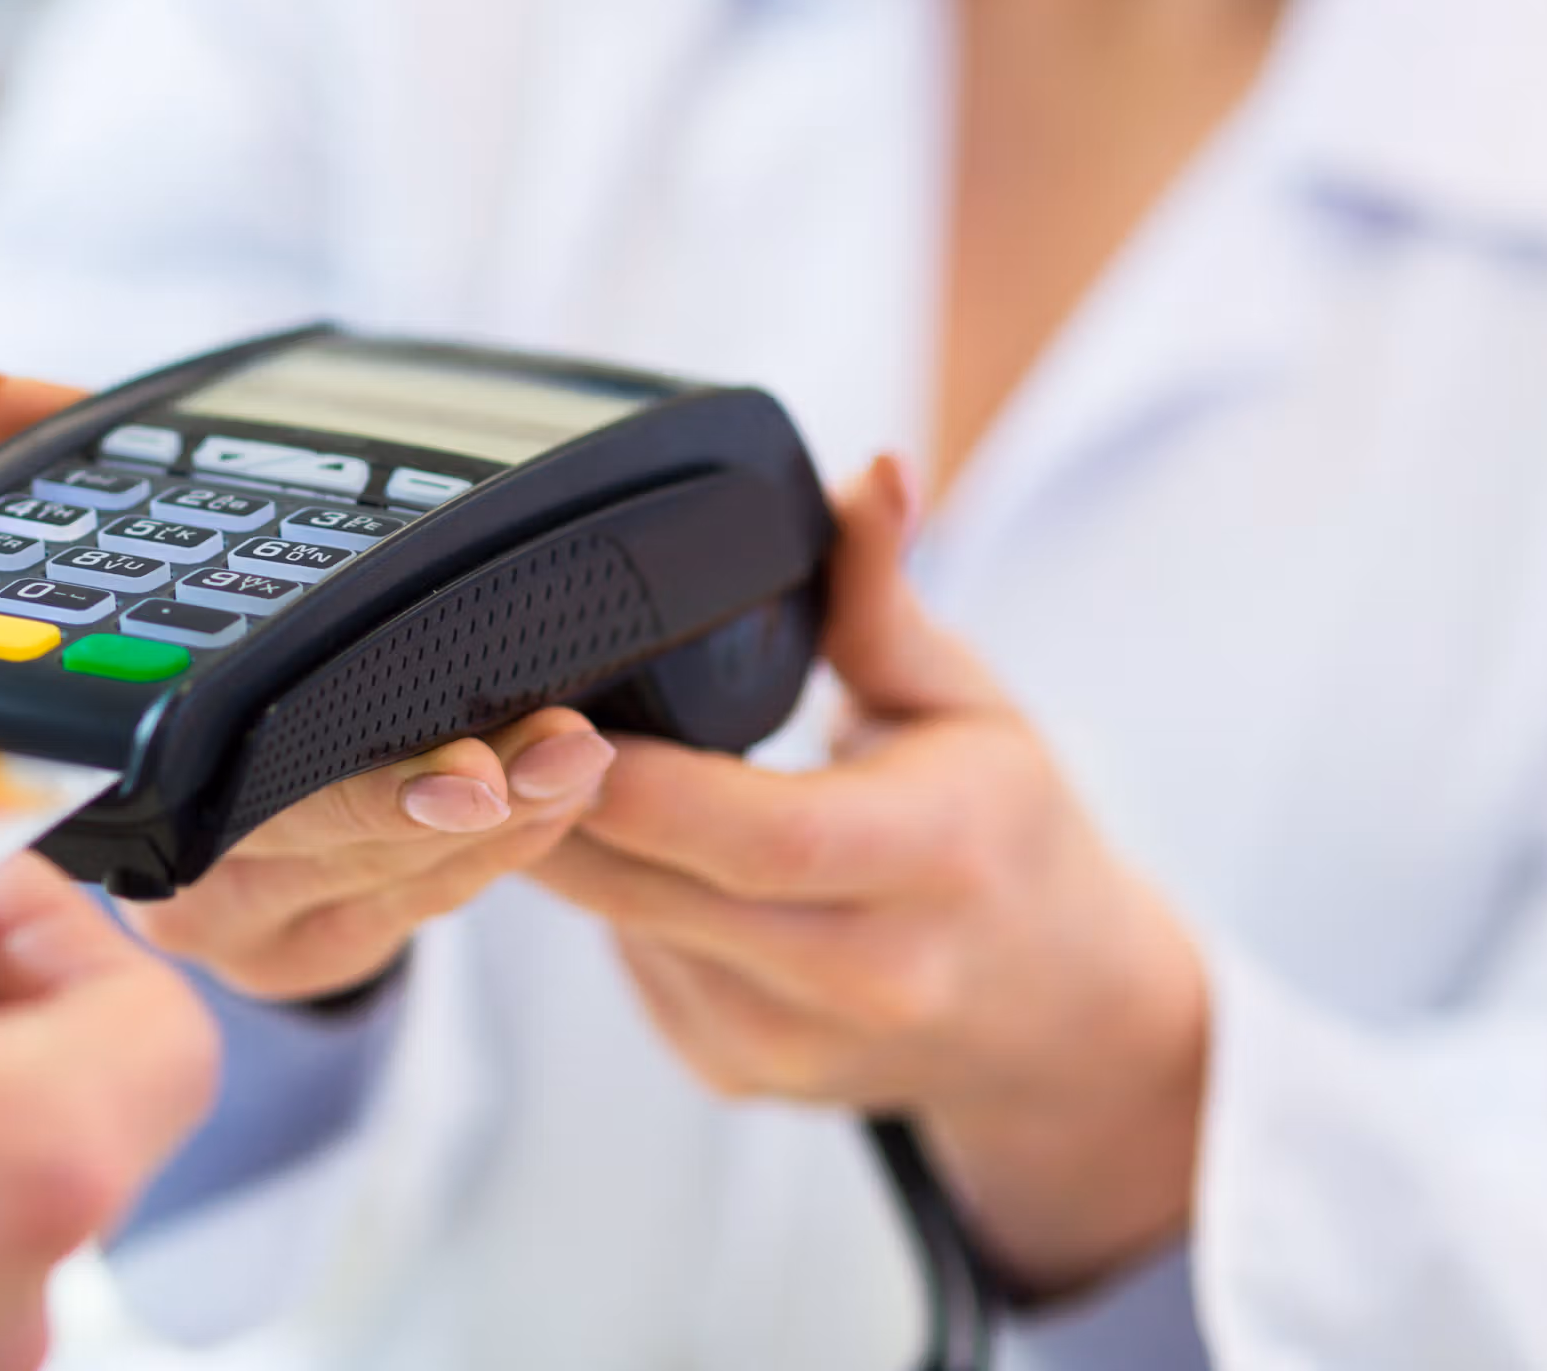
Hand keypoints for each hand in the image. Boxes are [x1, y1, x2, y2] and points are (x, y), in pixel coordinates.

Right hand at [0, 373, 617, 999]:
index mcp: (121, 782)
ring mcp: (241, 934)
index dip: (363, 788)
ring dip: (512, 820)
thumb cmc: (183, 627)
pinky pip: (420, 914)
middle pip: (342, 851)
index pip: (244, 796)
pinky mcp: (307, 961)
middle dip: (468, 800)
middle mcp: (169, 880)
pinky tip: (555, 796)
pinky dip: (500, 857)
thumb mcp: (138, 522)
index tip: (467, 769)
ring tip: (583, 751)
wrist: (198, 754)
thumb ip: (65, 448)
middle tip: (560, 749)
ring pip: (398, 884)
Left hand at [526, 455, 1209, 1294]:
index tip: (554, 709)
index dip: (641, 779)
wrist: (1058, 1017)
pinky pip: (633, 970)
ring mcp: (798, 1042)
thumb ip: (885, 595)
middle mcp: (871, 971)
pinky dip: (608, 901)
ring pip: (624, 930)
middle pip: (658, 887)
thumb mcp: (966, 701)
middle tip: (488, 715)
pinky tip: (605, 839)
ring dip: (562, 847)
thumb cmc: (1007, 831)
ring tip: (521, 758)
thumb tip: (870, 473)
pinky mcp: (741, 1074)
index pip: (763, 832)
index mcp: (939, 859)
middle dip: (554, 801)